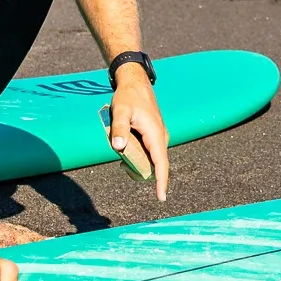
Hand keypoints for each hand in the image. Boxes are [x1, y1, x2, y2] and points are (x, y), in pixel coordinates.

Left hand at [110, 71, 170, 201]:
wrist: (136, 83)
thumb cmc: (128, 97)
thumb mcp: (120, 111)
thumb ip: (119, 128)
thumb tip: (118, 147)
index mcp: (156, 135)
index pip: (161, 164)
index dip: (161, 182)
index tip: (161, 197)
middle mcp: (161, 137)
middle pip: (156, 164)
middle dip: (142, 171)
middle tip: (124, 167)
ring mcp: (159, 136)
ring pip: (152, 158)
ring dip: (139, 162)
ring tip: (123, 156)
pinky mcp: (155, 134)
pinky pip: (149, 151)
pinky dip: (139, 155)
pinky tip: (126, 150)